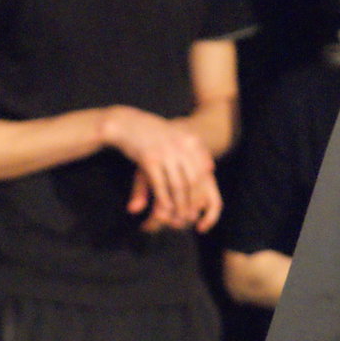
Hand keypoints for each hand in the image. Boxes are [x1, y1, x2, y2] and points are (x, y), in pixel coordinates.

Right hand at [100, 106, 222, 231]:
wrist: (127, 123)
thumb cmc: (154, 132)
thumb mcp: (178, 136)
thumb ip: (196, 151)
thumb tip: (212, 168)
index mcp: (190, 141)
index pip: (203, 171)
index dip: (202, 191)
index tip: (200, 207)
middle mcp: (180, 146)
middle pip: (193, 181)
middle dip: (192, 202)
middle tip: (189, 216)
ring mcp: (165, 152)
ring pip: (178, 185)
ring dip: (179, 204)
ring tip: (178, 218)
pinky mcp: (149, 159)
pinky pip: (160, 184)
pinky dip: (163, 199)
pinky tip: (163, 209)